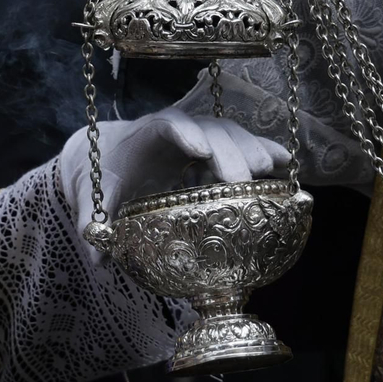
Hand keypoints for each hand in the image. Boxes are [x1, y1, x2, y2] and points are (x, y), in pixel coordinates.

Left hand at [58, 107, 290, 263]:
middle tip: (246, 176)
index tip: (200, 150)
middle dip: (228, 150)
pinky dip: (266, 152)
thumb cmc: (112, 173)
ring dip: (252, 150)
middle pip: (209, 130)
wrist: (121, 154)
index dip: (185, 133)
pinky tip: (287, 164)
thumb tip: (97, 257)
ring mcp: (205, 136)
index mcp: (149, 134)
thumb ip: (94, 221)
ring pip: (232, 135)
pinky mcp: (220, 148)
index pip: (169, 124)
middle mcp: (182, 129)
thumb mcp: (99, 194)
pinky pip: (246, 145)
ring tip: (269, 172)